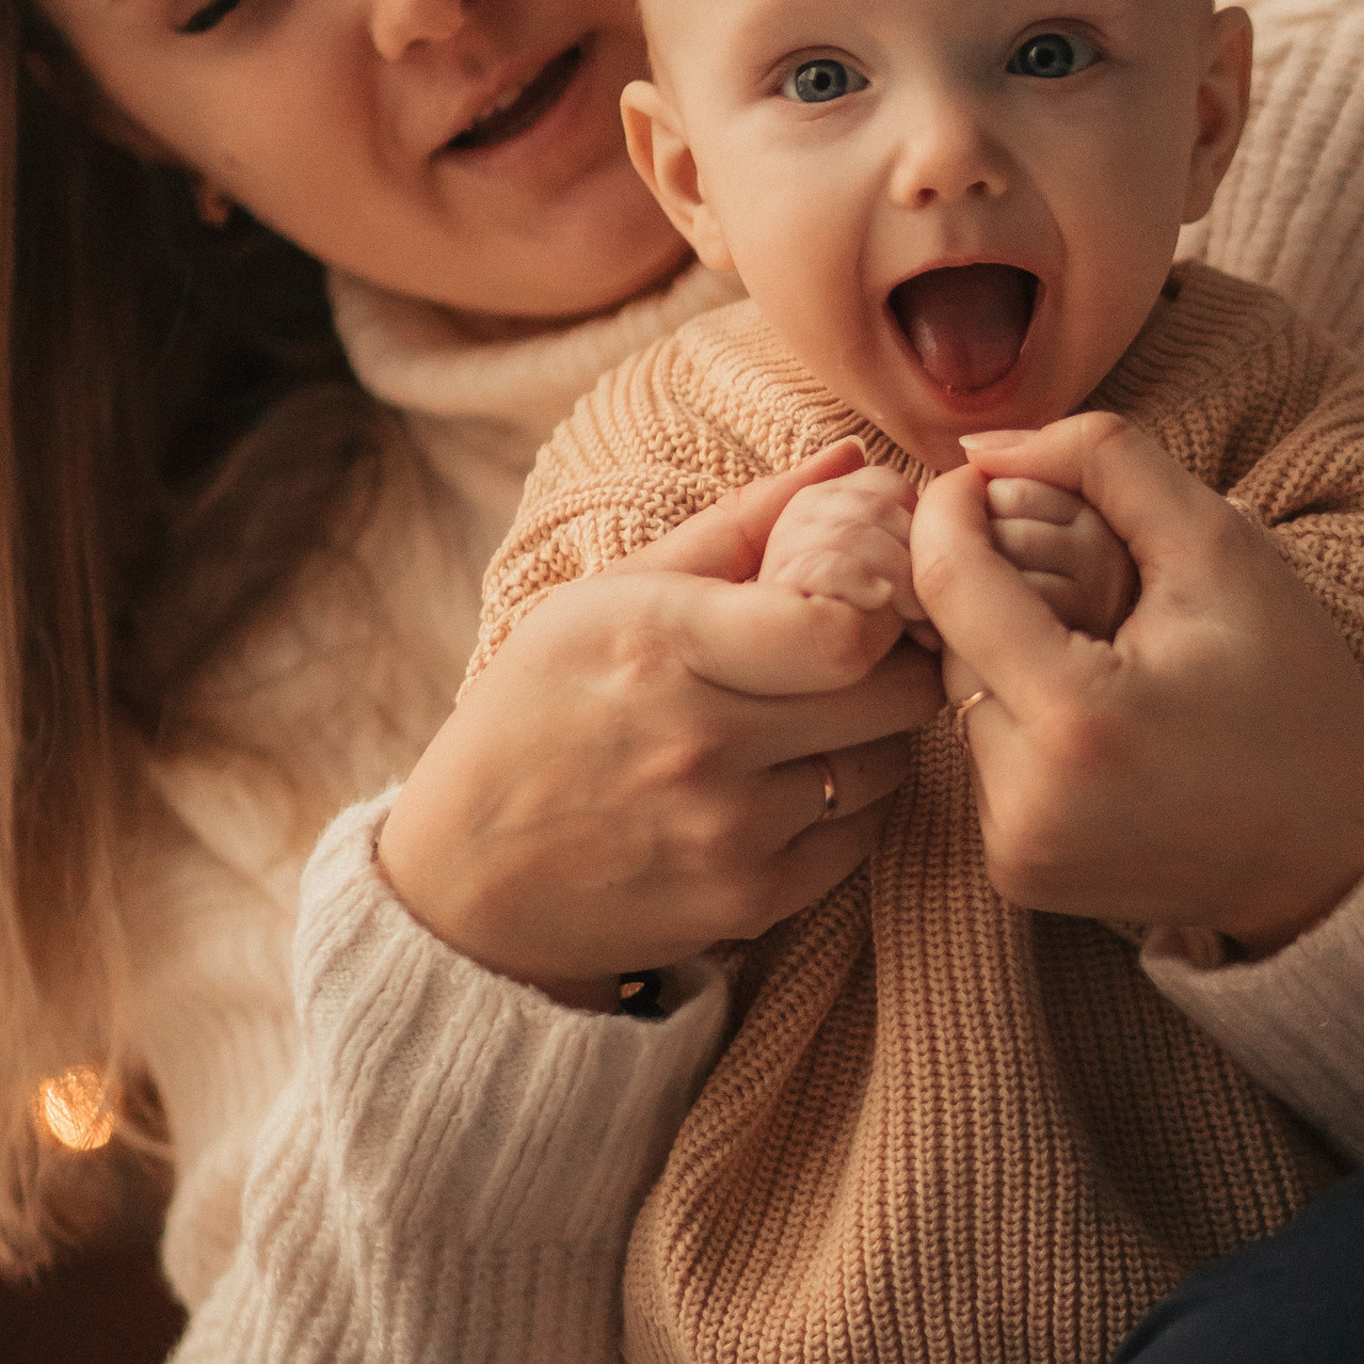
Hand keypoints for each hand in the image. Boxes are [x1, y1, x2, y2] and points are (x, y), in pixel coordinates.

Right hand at [380, 441, 945, 1003]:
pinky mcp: (748, 902)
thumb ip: (740, 524)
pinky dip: (846, 808)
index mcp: (662, 644)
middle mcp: (701, 742)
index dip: (882, 608)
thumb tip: (851, 461)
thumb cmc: (540, 712)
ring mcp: (728, 831)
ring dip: (873, 738)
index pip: (844, 630)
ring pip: (886, 767)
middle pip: (891, 697)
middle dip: (898, 665)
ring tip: (818, 721)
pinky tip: (793, 786)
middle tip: (869, 656)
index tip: (868, 598)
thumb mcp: (610, 597)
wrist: (466, 878)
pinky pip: (861, 838)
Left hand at [911, 414, 1363, 954]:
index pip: (950, 580)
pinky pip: (984, 759)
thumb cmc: (1292, 689)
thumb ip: (1104, 462)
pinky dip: (1022, 720)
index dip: (952, 509)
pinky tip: (1098, 714)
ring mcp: (1016, 850)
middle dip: (993, 585)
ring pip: (961, 700)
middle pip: (950, 640)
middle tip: (1076, 569)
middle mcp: (1029, 802)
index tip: (983, 478)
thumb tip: (980, 445)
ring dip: (1007, 652)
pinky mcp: (1015, 875)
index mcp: (1080, 719)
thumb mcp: (1219, 546)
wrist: (1340, 850)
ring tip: (1101, 648)